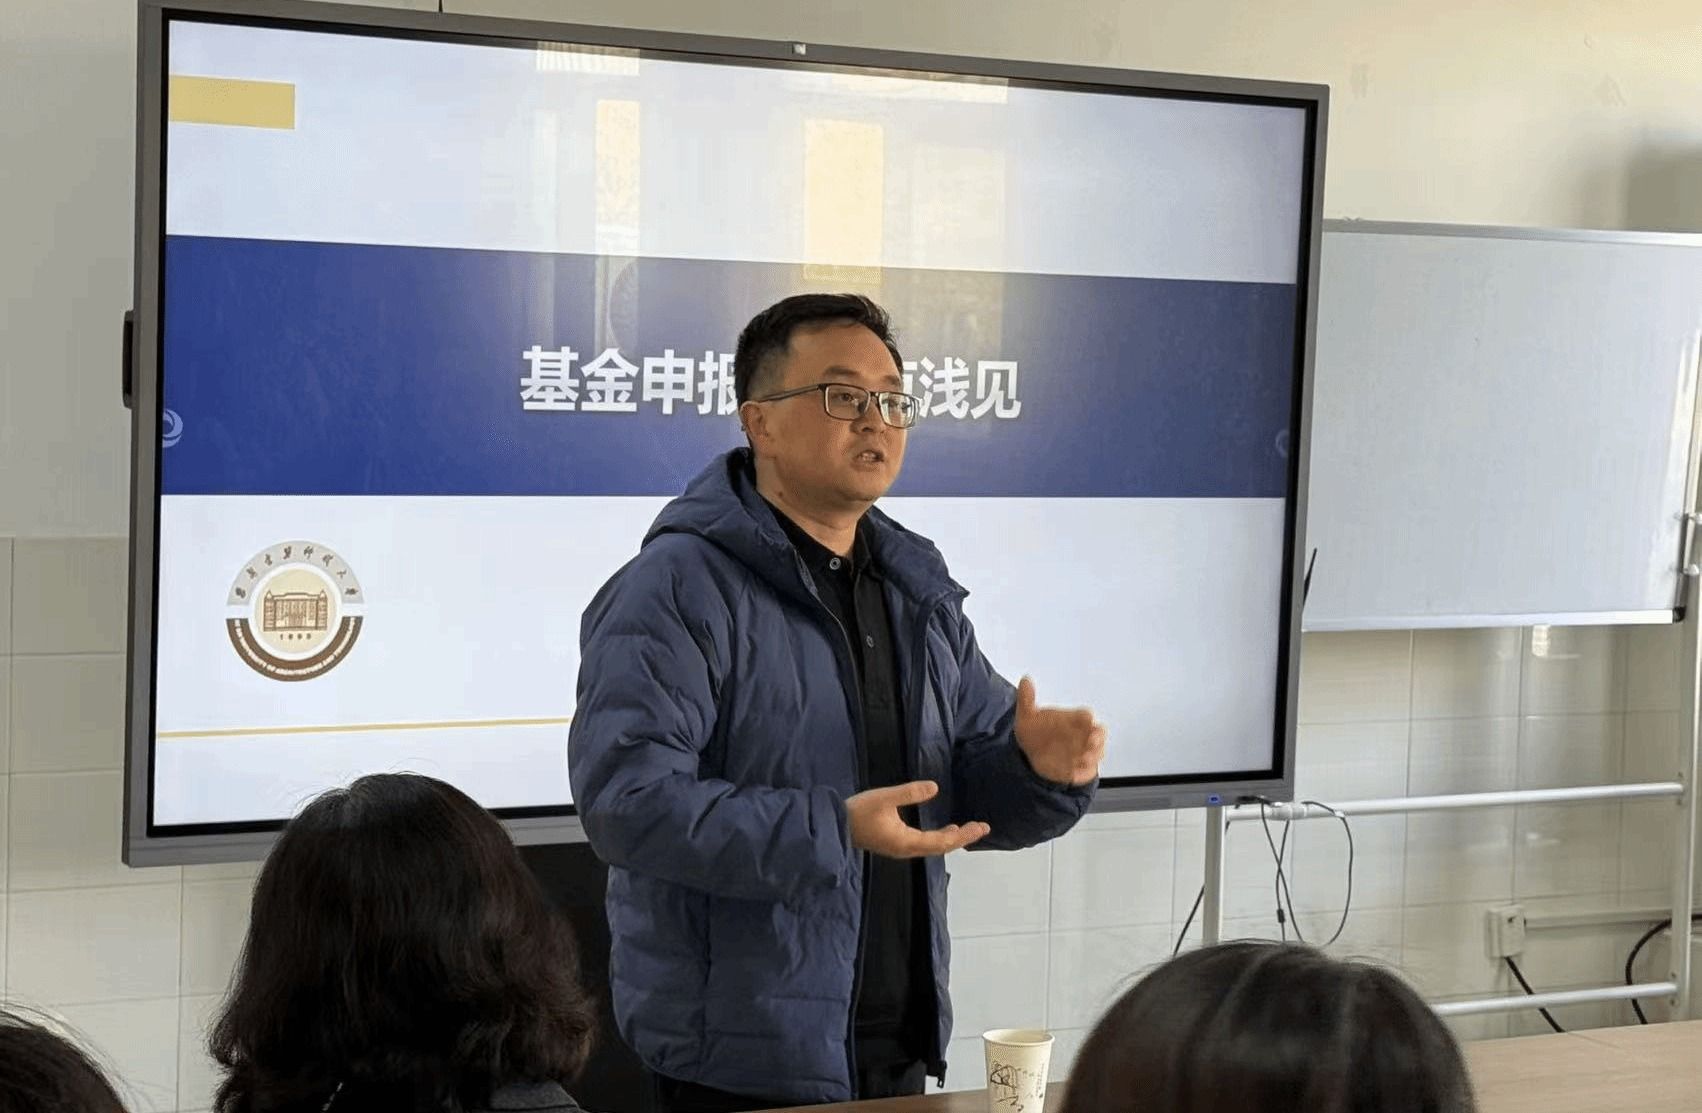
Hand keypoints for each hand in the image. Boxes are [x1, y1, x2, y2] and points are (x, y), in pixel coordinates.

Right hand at [846, 781, 990, 858]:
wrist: (835, 827)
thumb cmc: (858, 812)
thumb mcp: (884, 798)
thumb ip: (909, 792)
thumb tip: (935, 787)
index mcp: (907, 841)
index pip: (943, 841)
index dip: (964, 834)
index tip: (981, 827)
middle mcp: (907, 849)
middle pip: (941, 847)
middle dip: (962, 838)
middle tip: (982, 828)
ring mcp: (901, 848)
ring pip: (933, 847)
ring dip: (952, 838)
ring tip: (967, 829)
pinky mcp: (896, 844)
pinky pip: (925, 844)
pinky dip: (940, 838)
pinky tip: (944, 829)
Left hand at [1013, 677, 1105, 785]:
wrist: (1032, 755)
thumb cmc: (1036, 731)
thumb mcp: (1026, 716)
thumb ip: (1027, 698)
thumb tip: (1025, 679)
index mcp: (1073, 718)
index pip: (1086, 715)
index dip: (1087, 718)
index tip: (1087, 719)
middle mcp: (1083, 735)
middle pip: (1099, 734)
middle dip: (1098, 738)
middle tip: (1091, 741)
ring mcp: (1084, 752)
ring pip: (1097, 753)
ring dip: (1093, 756)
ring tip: (1083, 758)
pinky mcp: (1081, 768)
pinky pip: (1088, 771)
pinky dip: (1084, 772)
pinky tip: (1074, 773)